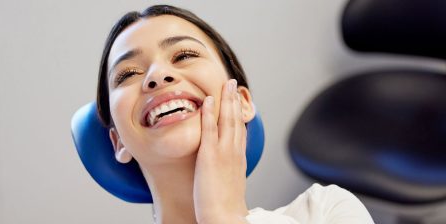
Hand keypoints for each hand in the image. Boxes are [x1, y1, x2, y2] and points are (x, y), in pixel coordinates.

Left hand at [193, 79, 248, 223]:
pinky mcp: (209, 156)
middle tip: (233, 83)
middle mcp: (234, 152)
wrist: (224, 217)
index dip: (239, 113)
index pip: (240, 130)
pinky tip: (207, 100)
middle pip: (236, 119)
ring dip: (225, 99)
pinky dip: (209, 113)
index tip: (237, 99)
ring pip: (226, 119)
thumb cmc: (224, 206)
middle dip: (234, 99)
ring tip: (224, 84)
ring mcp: (223, 152)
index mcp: (238, 158)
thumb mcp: (230, 184)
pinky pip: (209, 130)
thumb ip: (228, 171)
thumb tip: (225, 169)